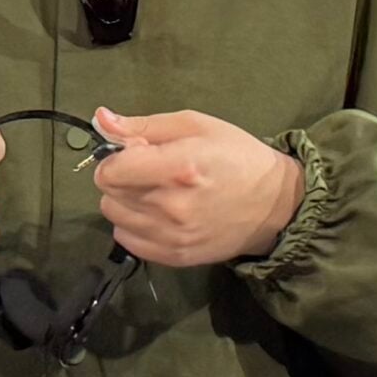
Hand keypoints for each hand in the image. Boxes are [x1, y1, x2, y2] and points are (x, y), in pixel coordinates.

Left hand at [91, 107, 304, 266]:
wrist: (275, 205)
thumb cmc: (237, 156)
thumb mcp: (197, 126)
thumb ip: (145, 125)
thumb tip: (101, 119)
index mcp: (179, 167)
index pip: (111, 169)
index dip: (115, 157)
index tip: (135, 152)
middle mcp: (172, 206)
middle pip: (110, 192)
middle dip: (121, 176)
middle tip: (149, 170)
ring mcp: (173, 236)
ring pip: (114, 216)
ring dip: (126, 200)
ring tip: (154, 192)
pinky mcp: (176, 257)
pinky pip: (127, 240)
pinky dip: (133, 225)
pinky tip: (156, 214)